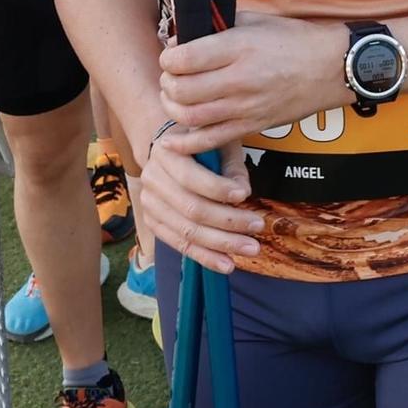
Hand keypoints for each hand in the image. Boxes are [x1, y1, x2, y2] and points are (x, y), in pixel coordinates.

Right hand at [139, 136, 261, 274]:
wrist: (171, 150)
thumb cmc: (201, 144)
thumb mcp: (218, 142)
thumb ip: (231, 166)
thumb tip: (243, 193)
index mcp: (165, 153)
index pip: (191, 177)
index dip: (218, 189)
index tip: (245, 195)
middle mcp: (151, 178)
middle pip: (191, 209)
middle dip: (228, 221)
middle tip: (258, 227)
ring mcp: (149, 203)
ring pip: (187, 231)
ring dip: (221, 244)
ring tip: (250, 249)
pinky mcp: (153, 223)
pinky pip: (180, 244)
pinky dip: (205, 257)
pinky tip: (227, 264)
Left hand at [157, 13, 349, 153]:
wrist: (332, 68)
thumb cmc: (294, 40)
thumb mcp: (255, 21)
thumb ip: (217, 26)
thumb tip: (182, 36)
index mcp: (238, 47)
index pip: (183, 58)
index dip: (168, 57)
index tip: (171, 54)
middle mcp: (239, 79)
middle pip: (181, 89)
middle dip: (167, 82)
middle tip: (172, 76)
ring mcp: (245, 107)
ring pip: (190, 117)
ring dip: (173, 108)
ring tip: (176, 97)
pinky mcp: (252, 127)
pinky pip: (211, 141)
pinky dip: (186, 143)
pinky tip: (172, 140)